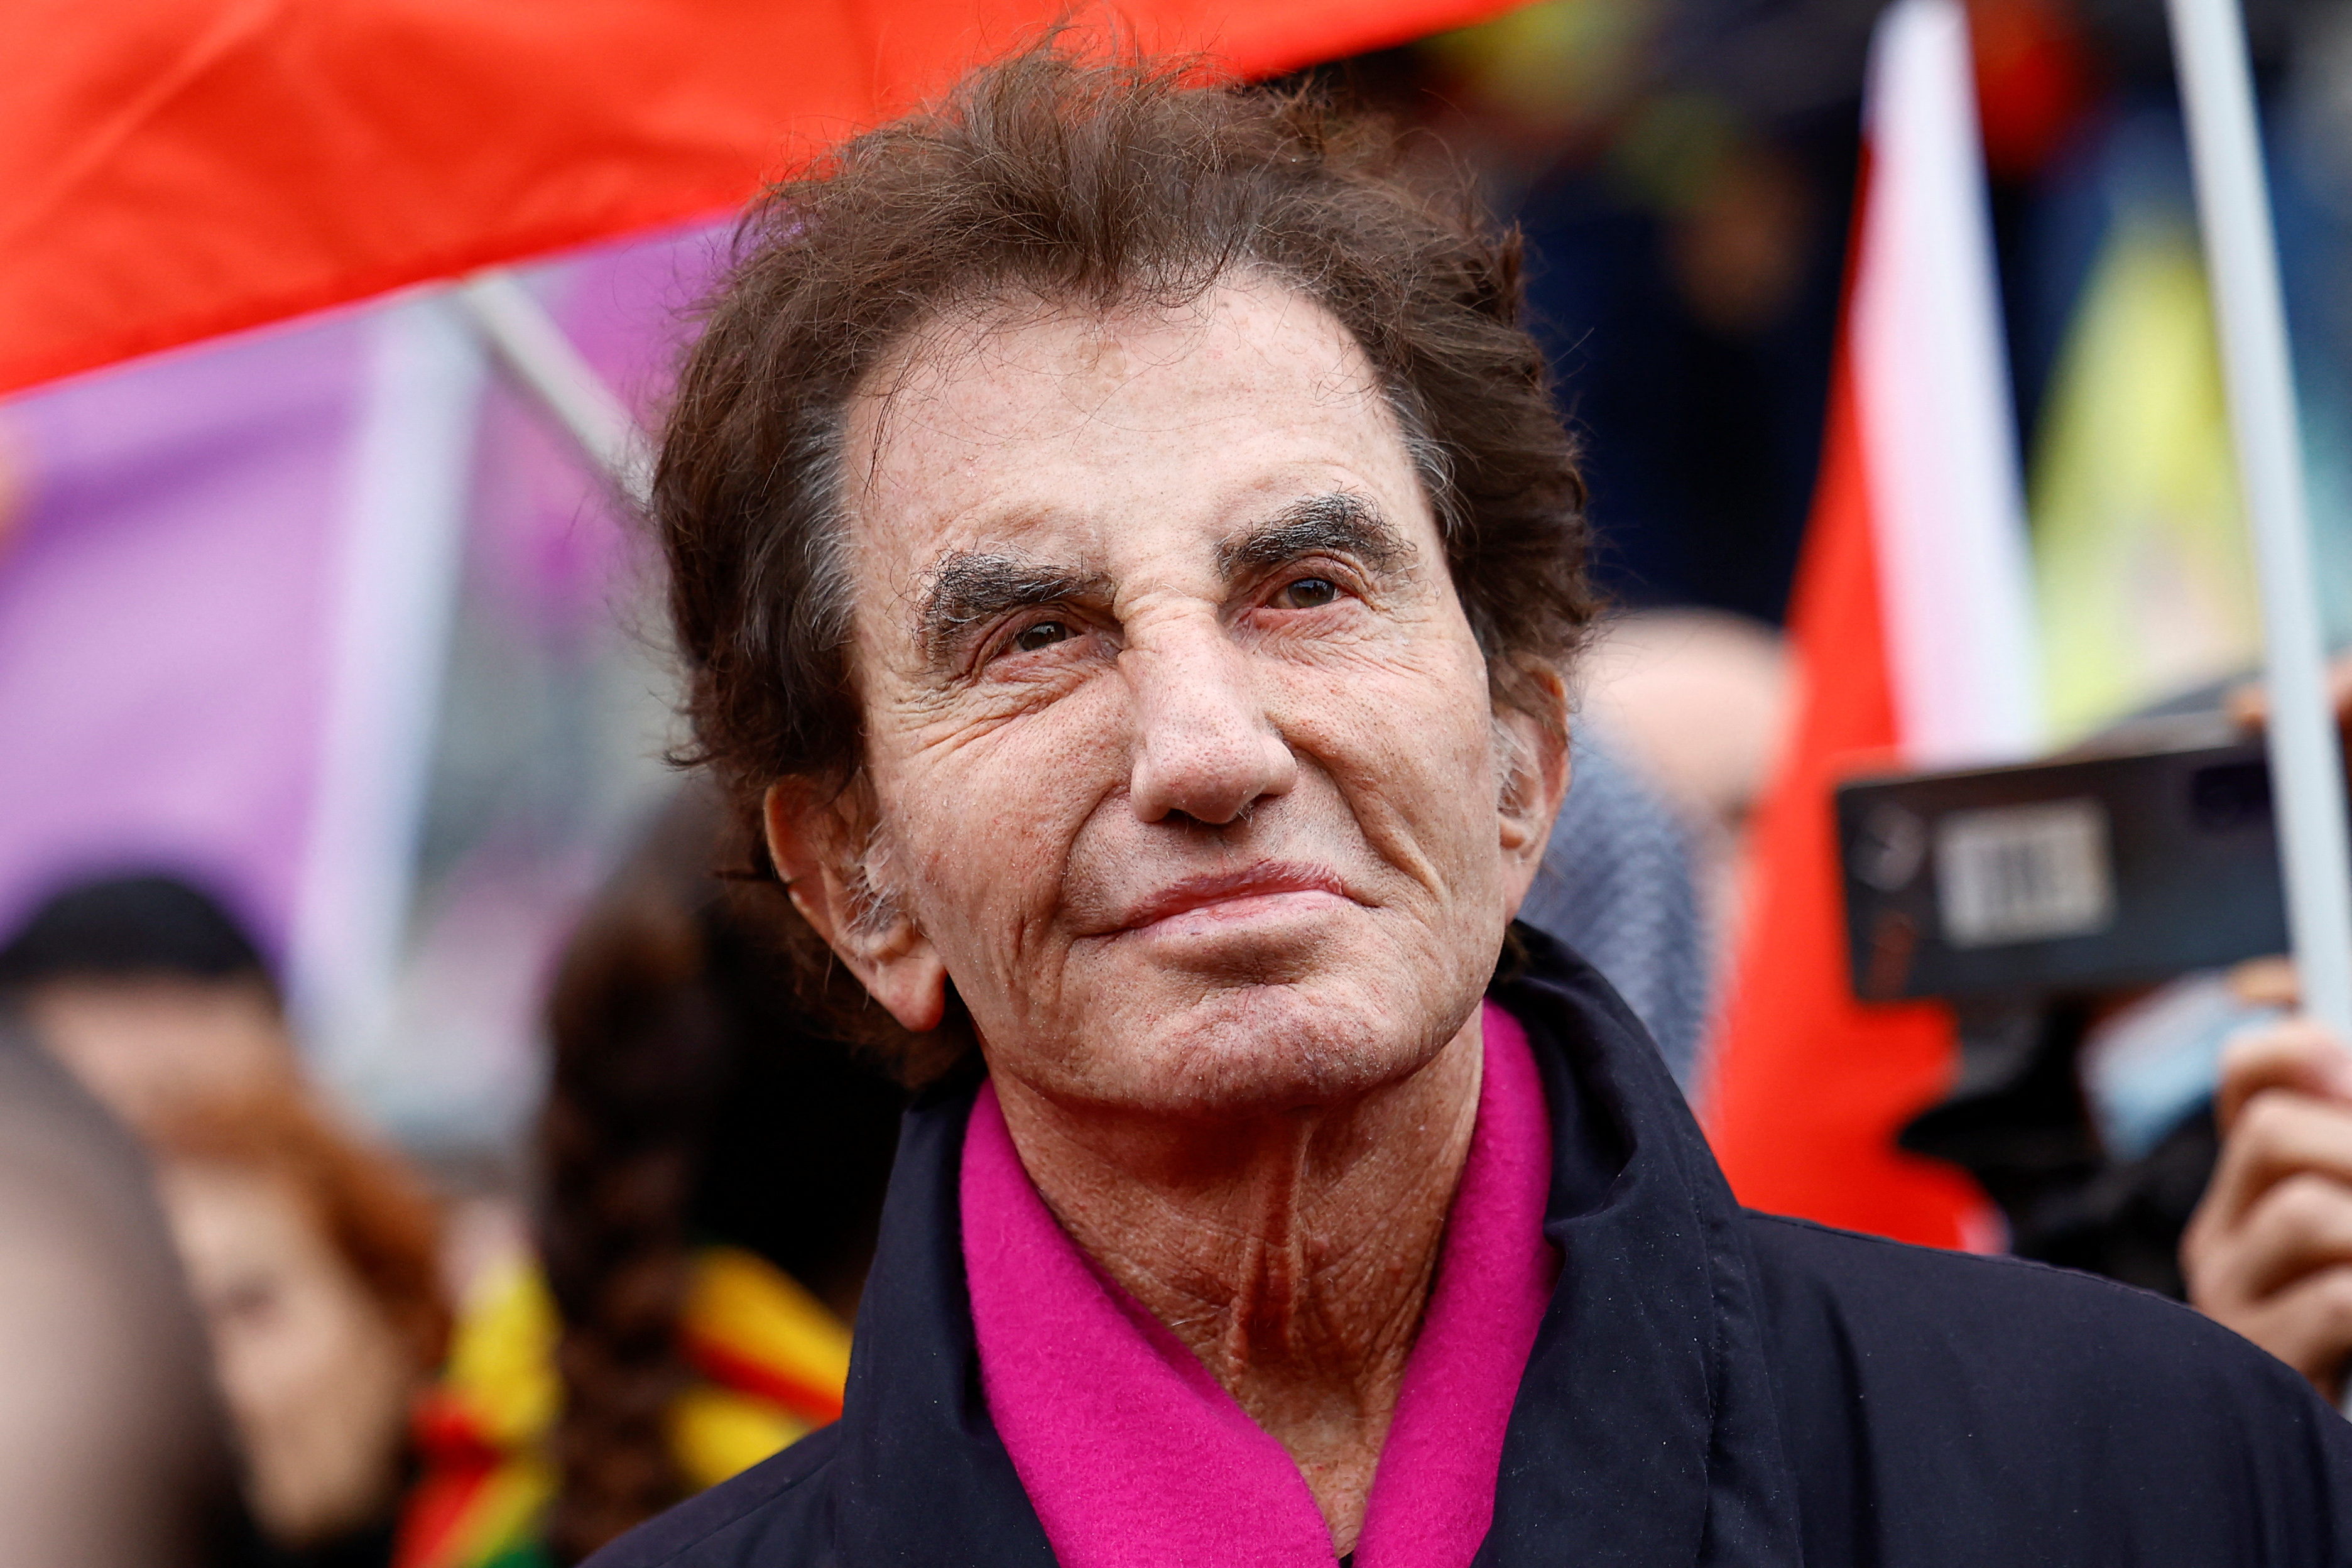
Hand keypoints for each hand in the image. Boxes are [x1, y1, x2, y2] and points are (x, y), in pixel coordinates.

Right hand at [2181, 1016, 2351, 1399]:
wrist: (2342, 1454)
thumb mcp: (2351, 1236)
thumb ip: (2345, 1144)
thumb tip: (2326, 1046)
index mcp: (2259, 1196)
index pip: (2248, 1078)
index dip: (2289, 1047)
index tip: (2336, 1058)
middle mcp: (2229, 1243)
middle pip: (2275, 1136)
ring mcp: (2235, 1308)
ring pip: (2309, 1213)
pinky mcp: (2265, 1370)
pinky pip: (2336, 1300)